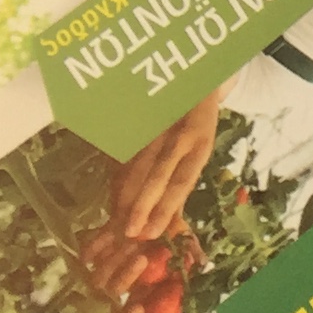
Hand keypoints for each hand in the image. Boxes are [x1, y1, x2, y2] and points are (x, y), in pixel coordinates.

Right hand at [103, 98, 220, 250]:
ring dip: (125, 193)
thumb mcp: (198, 152)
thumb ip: (180, 189)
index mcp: (200, 144)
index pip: (182, 180)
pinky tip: (112, 195)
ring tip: (115, 220)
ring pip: (136, 163)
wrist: (196, 79)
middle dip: (141, 204)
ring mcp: (159, 123)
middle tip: (128, 232)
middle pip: (156, 173)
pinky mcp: (141, 117)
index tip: (150, 232)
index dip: (165, 207)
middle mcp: (180, 134)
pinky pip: (125, 151)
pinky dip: (117, 175)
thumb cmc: (196, 128)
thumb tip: (171, 231)